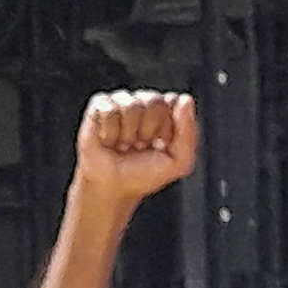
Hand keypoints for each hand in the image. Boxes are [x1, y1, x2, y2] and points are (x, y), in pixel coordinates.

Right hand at [69, 87, 198, 214]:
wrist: (112, 188)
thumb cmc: (143, 175)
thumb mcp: (178, 162)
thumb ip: (189, 132)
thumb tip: (185, 99)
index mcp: (166, 113)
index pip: (173, 102)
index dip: (167, 127)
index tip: (160, 145)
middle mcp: (144, 102)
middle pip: (153, 100)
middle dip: (147, 131)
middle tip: (139, 147)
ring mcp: (121, 102)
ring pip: (130, 104)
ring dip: (126, 134)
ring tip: (123, 145)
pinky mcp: (99, 106)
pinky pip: (108, 109)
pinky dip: (109, 133)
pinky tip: (108, 141)